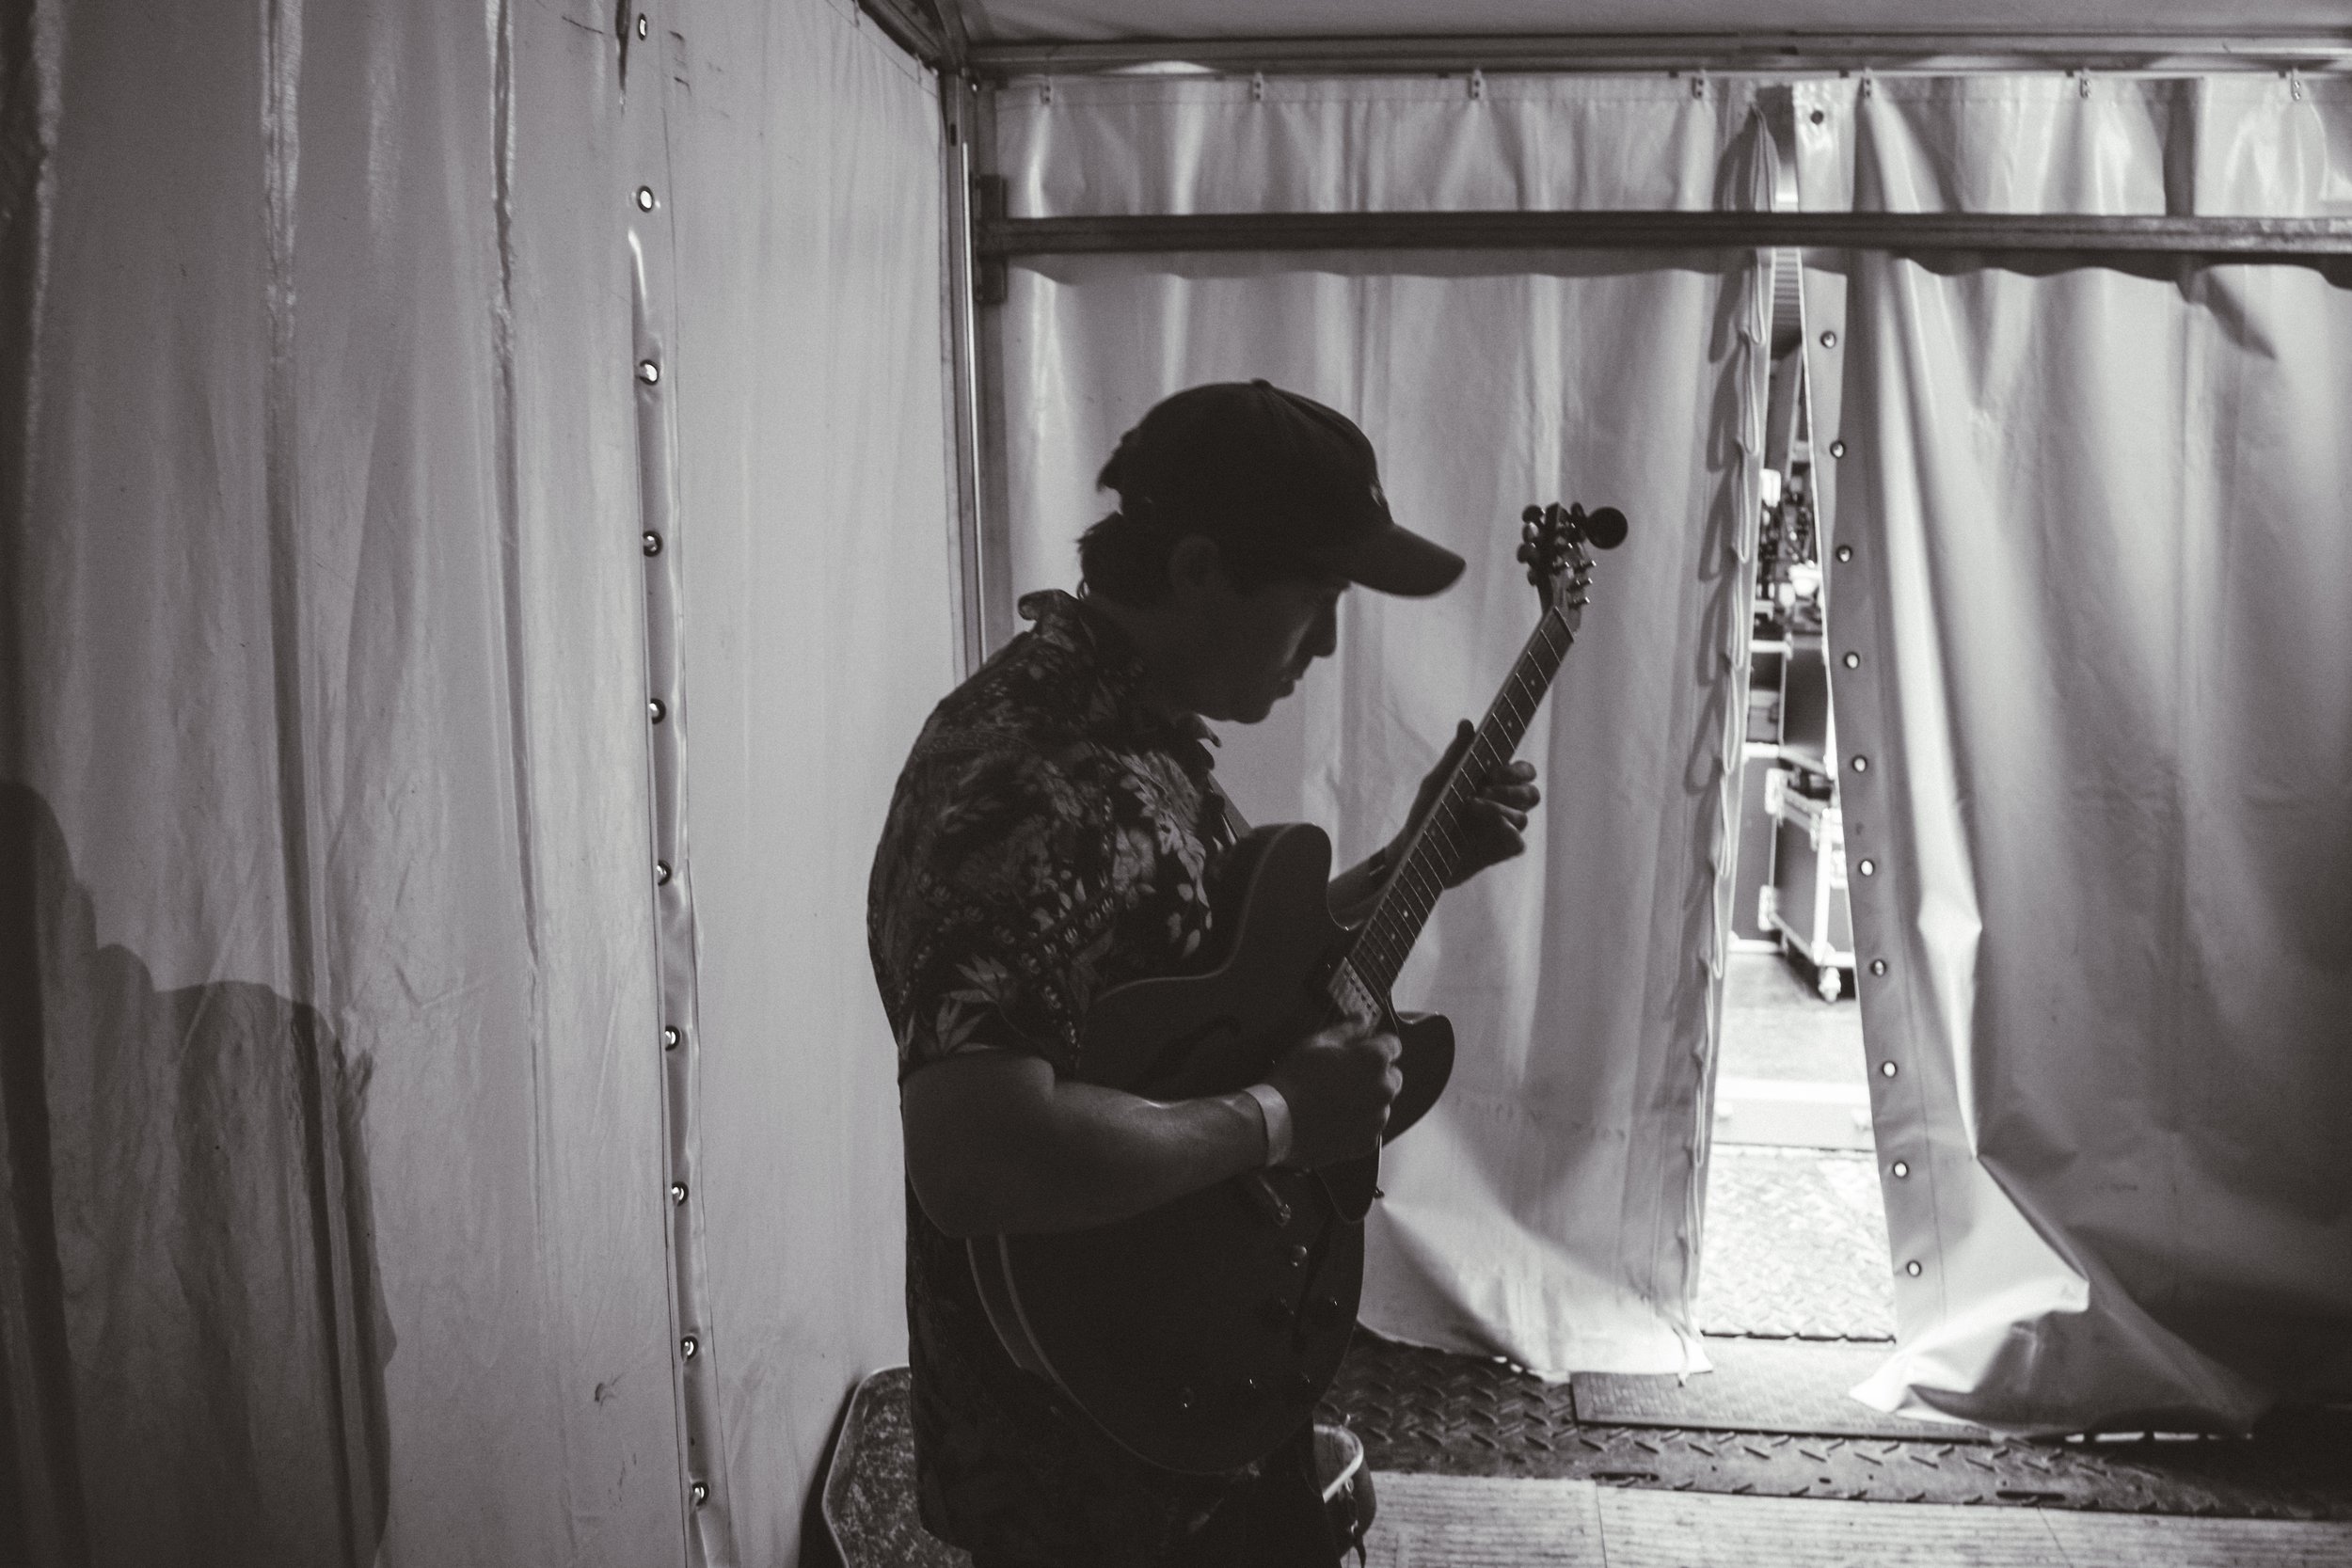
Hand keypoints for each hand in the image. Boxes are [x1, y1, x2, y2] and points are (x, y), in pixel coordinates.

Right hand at [1264, 1019, 1401, 1167]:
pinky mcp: (1366, 1143)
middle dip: (1375, 1074)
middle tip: (1344, 1076)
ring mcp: (1377, 1119)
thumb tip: (1363, 1019)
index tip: (1359, 1049)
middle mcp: (1384, 1089)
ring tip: (1335, 1101)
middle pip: (1392, 1076)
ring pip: (1381, 1104)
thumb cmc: (1295, 1078)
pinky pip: (1370, 1129)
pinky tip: (1335, 1120)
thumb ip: (1347, 1029)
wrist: (1277, 1123)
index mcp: (1374, 1060)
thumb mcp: (1317, 1043)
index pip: (1392, 1045)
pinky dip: (1358, 1125)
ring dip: (1367, 1100)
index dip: (1374, 1044)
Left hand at [1394, 719, 1540, 888]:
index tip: (1492, 772)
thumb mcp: (1437, 782)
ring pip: (1523, 817)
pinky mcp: (1501, 852)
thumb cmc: (1427, 814)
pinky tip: (1493, 828)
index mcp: (1495, 785)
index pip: (1525, 771)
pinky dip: (1509, 835)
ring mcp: (1504, 830)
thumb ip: (1455, 755)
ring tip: (1472, 807)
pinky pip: (1518, 843)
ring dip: (1499, 810)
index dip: (1517, 771)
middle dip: (1511, 790)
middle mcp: (1505, 806)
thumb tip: (1467, 723)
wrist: (1414, 854)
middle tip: (1485, 789)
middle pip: (1532, 794)